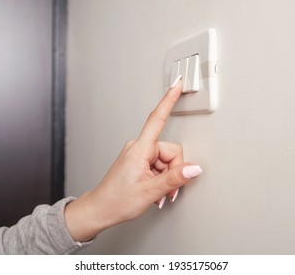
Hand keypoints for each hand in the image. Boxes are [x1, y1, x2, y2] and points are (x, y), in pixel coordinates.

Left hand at [64, 76, 201, 241]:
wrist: (100, 210)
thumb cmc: (117, 200)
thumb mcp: (150, 191)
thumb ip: (174, 178)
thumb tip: (194, 167)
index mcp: (140, 149)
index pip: (157, 119)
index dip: (169, 100)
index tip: (177, 84)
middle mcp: (138, 148)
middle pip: (170, 151)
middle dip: (174, 171)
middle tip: (167, 190)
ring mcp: (138, 155)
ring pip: (166, 160)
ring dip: (167, 178)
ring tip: (158, 193)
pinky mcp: (138, 162)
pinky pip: (158, 165)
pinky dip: (161, 179)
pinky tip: (155, 190)